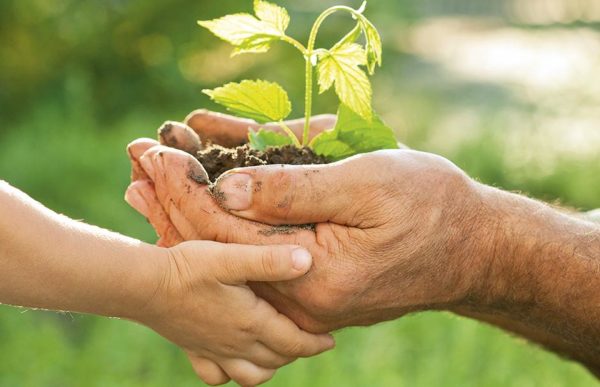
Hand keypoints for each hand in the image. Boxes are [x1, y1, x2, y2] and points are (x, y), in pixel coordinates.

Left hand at [125, 112, 488, 332]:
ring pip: (231, 256)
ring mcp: (303, 295)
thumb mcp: (366, 185)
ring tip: (149, 185)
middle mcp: (299, 296)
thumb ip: (294, 192)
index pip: (227, 235)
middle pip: (218, 251)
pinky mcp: (310, 285)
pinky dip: (224, 228)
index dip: (186, 190)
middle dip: (174, 203)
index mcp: (312, 277)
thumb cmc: (431, 208)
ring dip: (190, 216)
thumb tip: (226, 189)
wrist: (472, 249)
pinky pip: (254, 257)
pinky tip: (198, 206)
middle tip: (136, 165)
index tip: (152, 155)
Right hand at [138, 241, 333, 385]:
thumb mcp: (231, 257)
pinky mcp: (194, 350)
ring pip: (252, 374)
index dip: (315, 343)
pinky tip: (235, 358)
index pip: (294, 342)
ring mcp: (214, 350)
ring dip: (270, 366)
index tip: (330, 339)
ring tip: (278, 351)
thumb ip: (269, 261)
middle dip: (297, 352)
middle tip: (309, 339)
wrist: (145, 285)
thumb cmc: (189, 268)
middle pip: (277, 359)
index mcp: (251, 322)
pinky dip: (231, 373)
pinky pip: (217, 376)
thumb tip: (306, 261)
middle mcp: (235, 343)